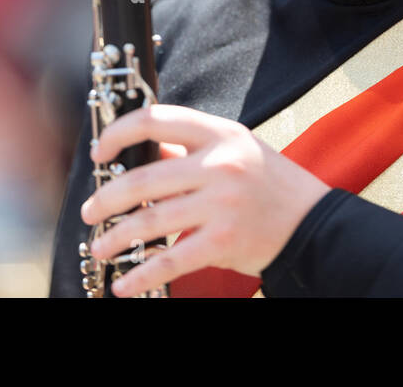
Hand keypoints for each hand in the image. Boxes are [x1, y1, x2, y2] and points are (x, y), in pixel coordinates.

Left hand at [79, 103, 332, 296]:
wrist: (312, 222)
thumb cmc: (268, 183)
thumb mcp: (235, 148)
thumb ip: (190, 147)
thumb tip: (141, 150)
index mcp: (219, 133)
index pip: (156, 120)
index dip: (118, 133)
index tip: (99, 153)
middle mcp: (220, 165)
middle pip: (143, 178)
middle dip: (106, 199)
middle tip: (90, 211)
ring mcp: (222, 204)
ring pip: (150, 221)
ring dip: (115, 237)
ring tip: (99, 246)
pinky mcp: (224, 242)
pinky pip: (170, 261)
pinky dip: (141, 274)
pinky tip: (123, 283)